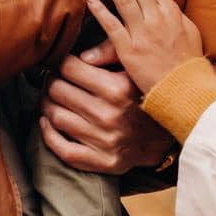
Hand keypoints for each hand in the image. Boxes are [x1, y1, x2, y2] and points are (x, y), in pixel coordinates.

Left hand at [38, 42, 175, 174]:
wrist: (169, 136)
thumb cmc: (147, 95)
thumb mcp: (136, 68)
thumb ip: (111, 53)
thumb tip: (78, 54)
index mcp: (117, 88)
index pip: (68, 68)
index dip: (60, 63)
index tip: (62, 65)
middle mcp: (110, 115)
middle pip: (57, 91)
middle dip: (50, 82)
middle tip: (53, 80)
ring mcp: (105, 141)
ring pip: (55, 117)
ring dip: (47, 105)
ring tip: (51, 98)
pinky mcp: (103, 161)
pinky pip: (63, 150)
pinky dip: (48, 135)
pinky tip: (47, 123)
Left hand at [85, 0, 204, 94]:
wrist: (186, 90)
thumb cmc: (188, 63)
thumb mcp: (189, 33)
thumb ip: (176, 15)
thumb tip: (168, 1)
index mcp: (171, 12)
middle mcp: (157, 18)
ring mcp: (143, 33)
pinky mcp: (129, 50)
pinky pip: (112, 27)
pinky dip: (101, 11)